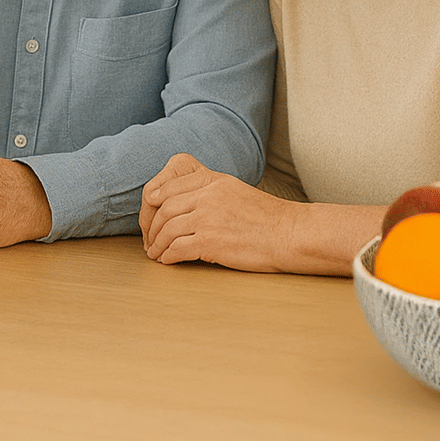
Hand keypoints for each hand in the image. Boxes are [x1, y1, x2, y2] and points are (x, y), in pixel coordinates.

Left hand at [140, 153, 295, 271]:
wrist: (290, 234)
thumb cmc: (267, 217)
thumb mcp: (235, 190)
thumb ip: (209, 190)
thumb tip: (182, 203)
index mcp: (213, 180)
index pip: (169, 186)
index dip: (154, 201)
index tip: (149, 213)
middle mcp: (208, 195)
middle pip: (164, 208)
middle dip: (152, 226)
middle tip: (150, 239)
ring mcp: (208, 217)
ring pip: (167, 229)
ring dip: (157, 244)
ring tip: (156, 253)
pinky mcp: (211, 241)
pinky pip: (177, 248)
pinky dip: (168, 256)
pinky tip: (167, 260)